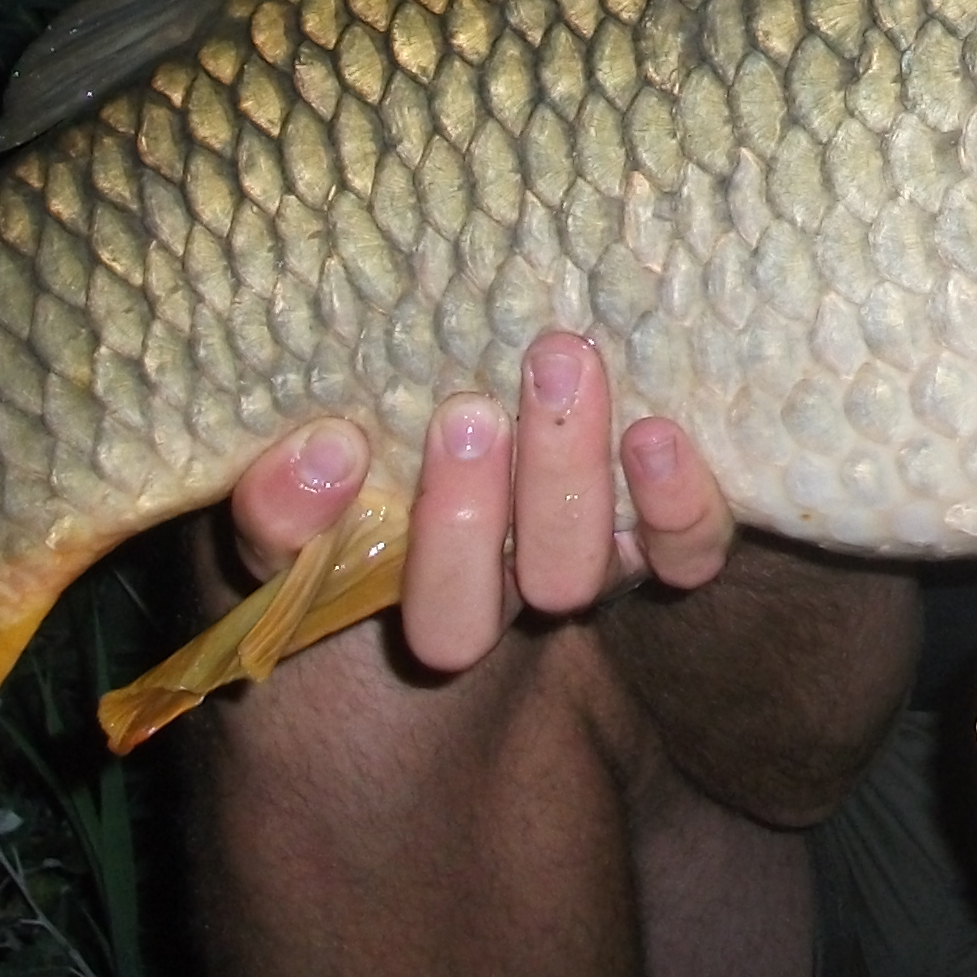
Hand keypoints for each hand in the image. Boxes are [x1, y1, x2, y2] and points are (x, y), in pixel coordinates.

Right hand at [225, 331, 735, 672]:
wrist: (524, 386)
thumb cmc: (402, 446)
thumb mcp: (321, 478)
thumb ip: (290, 493)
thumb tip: (318, 454)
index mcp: (403, 587)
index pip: (362, 603)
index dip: (342, 545)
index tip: (336, 447)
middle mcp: (499, 594)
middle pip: (471, 612)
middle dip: (464, 520)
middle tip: (463, 412)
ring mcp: (587, 563)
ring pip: (574, 569)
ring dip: (561, 476)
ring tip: (558, 365)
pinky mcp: (669, 533)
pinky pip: (686, 548)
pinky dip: (674, 503)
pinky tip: (654, 435)